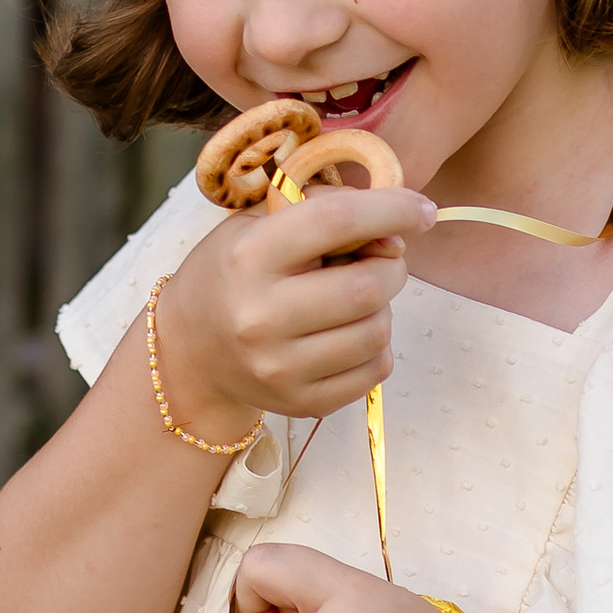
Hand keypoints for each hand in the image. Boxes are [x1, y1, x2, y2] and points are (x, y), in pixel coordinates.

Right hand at [157, 185, 433, 432]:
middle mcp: (260, 316)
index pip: (337, 220)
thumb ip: (324, 209)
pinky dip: (375, 345)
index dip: (392, 209)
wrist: (189, 351)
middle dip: (391, 266)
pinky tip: (347, 332)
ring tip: (353, 298)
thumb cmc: (232, 272)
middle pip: (368, 286)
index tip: (422, 210)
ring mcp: (279, 367)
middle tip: (380, 258)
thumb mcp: (259, 223)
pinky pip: (375, 370)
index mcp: (248, 256)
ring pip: (377, 330)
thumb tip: (395, 233)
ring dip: (381, 307)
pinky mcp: (300, 403)